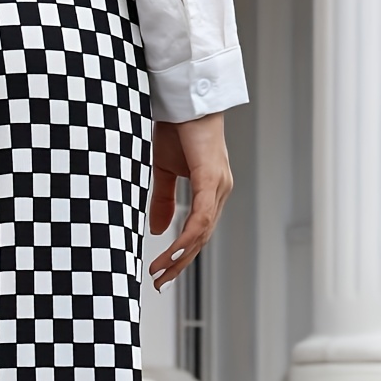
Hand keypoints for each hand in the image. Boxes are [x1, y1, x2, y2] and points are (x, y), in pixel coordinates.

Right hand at [148, 114, 232, 290]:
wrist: (184, 97)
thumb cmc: (177, 128)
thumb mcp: (165, 170)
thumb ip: (164, 200)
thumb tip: (160, 230)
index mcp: (211, 190)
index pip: (198, 232)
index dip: (180, 255)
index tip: (161, 273)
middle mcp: (220, 191)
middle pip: (202, 239)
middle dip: (180, 264)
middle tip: (159, 283)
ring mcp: (219, 185)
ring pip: (202, 232)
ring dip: (180, 256)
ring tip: (160, 272)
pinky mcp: (210, 177)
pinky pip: (201, 215)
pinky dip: (187, 236)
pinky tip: (173, 251)